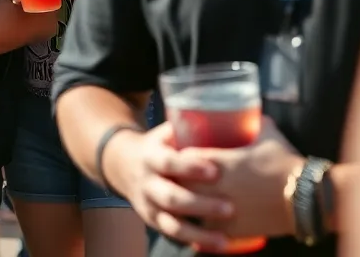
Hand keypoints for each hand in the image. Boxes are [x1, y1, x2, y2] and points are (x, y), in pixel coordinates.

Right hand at [104, 122, 234, 251]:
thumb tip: (237, 115)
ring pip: (171, 223)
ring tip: (225, 238)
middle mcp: (147, 182)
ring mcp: (149, 205)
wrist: (123, 164)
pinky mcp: (153, 221)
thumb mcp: (166, 133)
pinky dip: (194, 242)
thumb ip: (191, 130)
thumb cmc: (160, 146)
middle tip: (230, 207)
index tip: (215, 170)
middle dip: (200, 204)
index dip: (190, 167)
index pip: (168, 162)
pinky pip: (173, 236)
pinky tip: (217, 246)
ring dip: (198, 233)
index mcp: (151, 156)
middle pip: (171, 197)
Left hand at [191, 117, 302, 241]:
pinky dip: (203, 225)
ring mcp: (221, 210)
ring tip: (189, 200)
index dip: (180, 155)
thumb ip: (257, 122)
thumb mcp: (269, 135)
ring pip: (190, 209)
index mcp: (219, 161)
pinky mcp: (231, 230)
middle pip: (180, 183)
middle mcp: (214, 186)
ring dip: (188, 204)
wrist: (306, 199)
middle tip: (182, 177)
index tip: (182, 153)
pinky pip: (206, 230)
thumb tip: (255, 114)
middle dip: (179, 180)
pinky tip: (202, 221)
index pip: (183, 157)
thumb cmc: (287, 164)